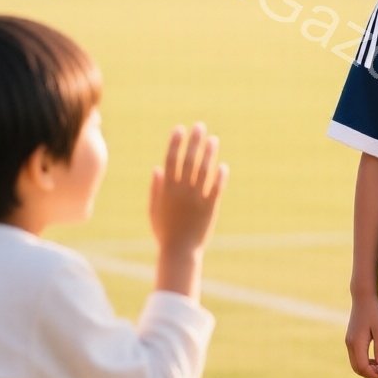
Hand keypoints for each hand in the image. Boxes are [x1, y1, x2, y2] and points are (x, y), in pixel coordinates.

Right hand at [148, 123, 224, 255]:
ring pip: (204, 170)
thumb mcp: (154, 209)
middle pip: (189, 160)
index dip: (175, 142)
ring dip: (209, 153)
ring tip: (213, 139)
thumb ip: (155, 188)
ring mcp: (197, 198)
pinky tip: (223, 165)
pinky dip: (220, 176)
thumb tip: (157, 168)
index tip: (180, 129)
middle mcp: (182, 191)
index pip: (171, 159)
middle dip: (194, 141)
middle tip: (200, 126)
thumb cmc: (164, 231)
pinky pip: (217, 188)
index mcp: (167, 189)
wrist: (179, 251)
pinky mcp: (210, 207)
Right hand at [345, 294, 377, 377]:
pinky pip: (355, 356)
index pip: (363, 367)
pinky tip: (375, 359)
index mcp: (357, 343)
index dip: (373, 374)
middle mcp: (350, 344)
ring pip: (355, 363)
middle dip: (370, 374)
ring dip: (367, 368)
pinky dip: (364, 362)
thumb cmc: (374, 311)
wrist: (363, 297)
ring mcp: (349, 341)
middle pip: (357, 368)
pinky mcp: (351, 338)